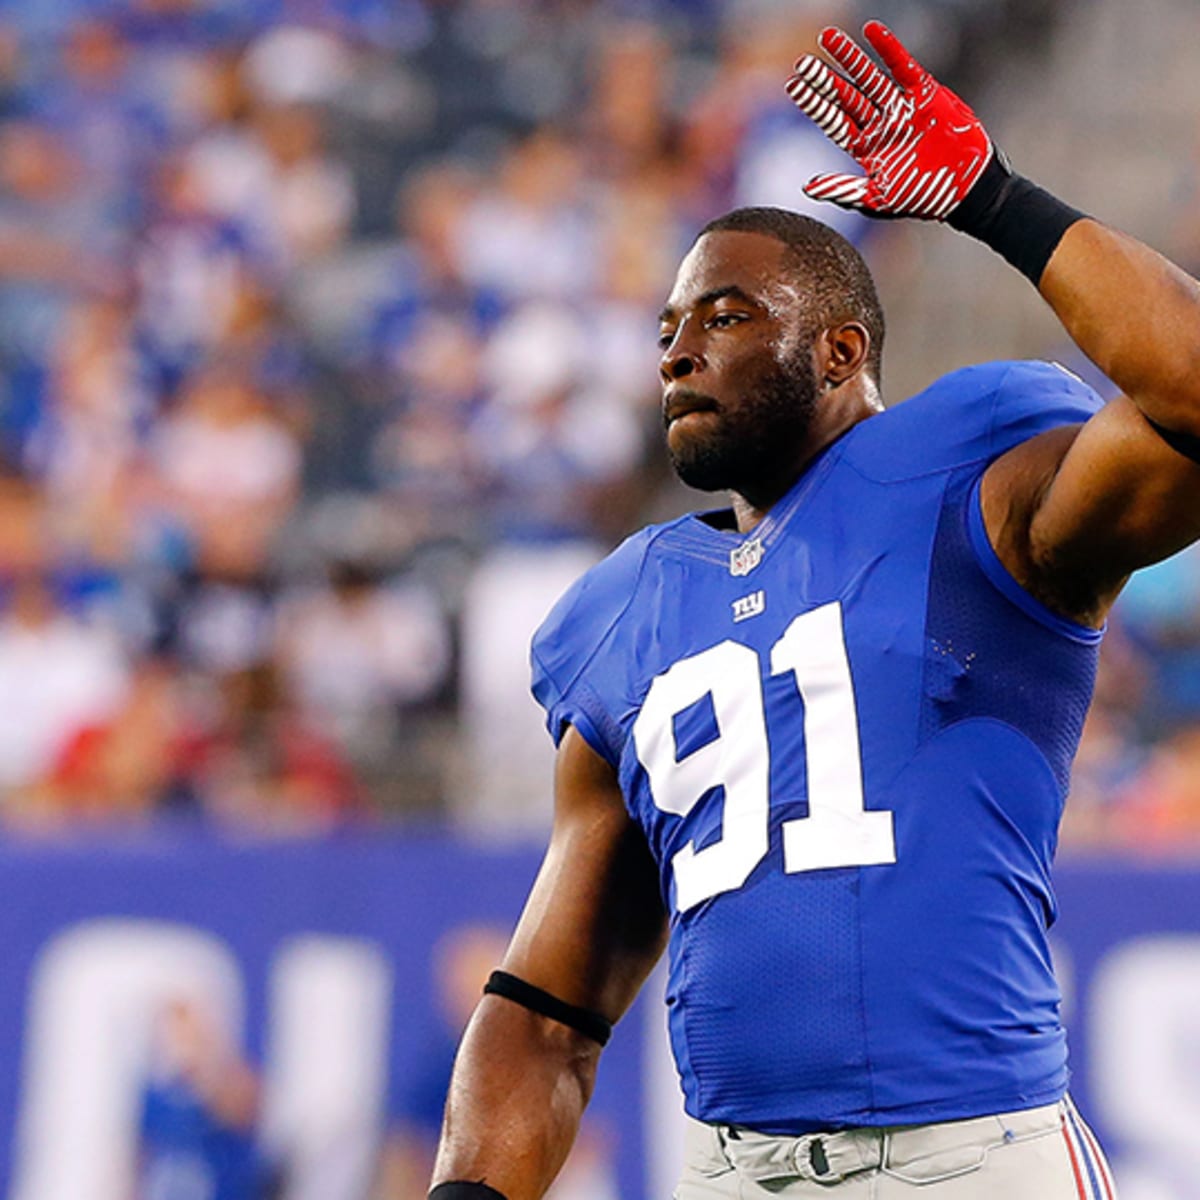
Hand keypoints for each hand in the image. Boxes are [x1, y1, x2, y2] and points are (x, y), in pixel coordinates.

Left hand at [785, 21, 994, 219]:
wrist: (964, 188)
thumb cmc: (920, 197)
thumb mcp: (876, 199)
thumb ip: (843, 190)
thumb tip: (807, 187)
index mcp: (864, 146)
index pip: (833, 120)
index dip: (814, 104)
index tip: (793, 86)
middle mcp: (878, 123)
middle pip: (845, 95)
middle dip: (824, 79)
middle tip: (802, 62)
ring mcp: (900, 107)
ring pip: (869, 77)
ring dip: (849, 57)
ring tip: (827, 37)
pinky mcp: (924, 94)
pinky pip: (903, 66)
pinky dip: (888, 49)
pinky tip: (871, 31)